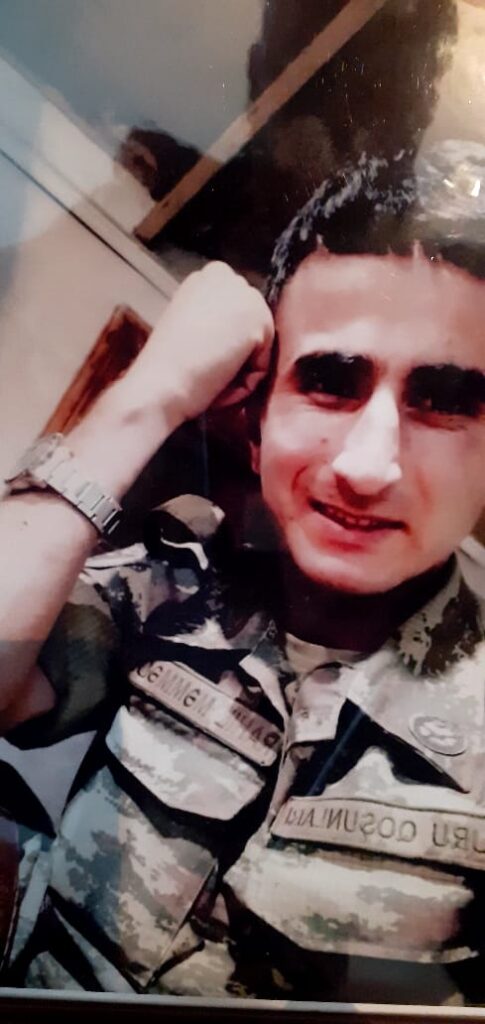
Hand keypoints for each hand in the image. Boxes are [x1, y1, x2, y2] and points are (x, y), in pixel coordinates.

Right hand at [123, 262, 274, 421]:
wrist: (160, 383)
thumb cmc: (167, 365)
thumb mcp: (189, 323)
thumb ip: (214, 318)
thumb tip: (234, 335)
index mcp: (209, 275)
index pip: (238, 314)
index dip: (223, 342)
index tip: (198, 353)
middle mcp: (229, 276)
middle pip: (252, 328)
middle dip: (234, 355)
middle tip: (204, 366)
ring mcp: (246, 295)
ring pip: (260, 347)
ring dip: (238, 371)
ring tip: (210, 375)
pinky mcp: (258, 320)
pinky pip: (263, 366)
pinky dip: (245, 383)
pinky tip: (219, 378)